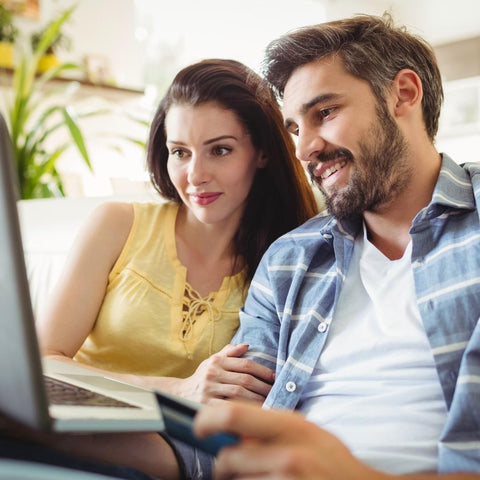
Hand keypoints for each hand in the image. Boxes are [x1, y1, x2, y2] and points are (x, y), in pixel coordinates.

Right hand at [180, 344, 274, 402]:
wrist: (179, 395)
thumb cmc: (202, 377)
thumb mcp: (212, 361)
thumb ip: (229, 353)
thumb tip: (246, 345)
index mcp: (217, 362)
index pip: (246, 364)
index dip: (263, 371)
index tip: (275, 378)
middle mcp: (213, 374)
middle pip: (245, 379)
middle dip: (264, 387)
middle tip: (276, 392)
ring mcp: (209, 390)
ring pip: (239, 394)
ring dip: (257, 399)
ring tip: (269, 403)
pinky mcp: (206, 406)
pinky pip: (229, 408)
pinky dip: (243, 410)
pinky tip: (254, 414)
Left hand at [194, 402, 387, 479]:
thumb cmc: (331, 461)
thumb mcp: (306, 431)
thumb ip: (271, 427)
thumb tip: (229, 427)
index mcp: (290, 425)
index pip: (233, 414)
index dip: (208, 420)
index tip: (199, 427)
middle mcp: (287, 454)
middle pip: (227, 459)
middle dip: (223, 466)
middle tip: (229, 468)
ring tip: (260, 477)